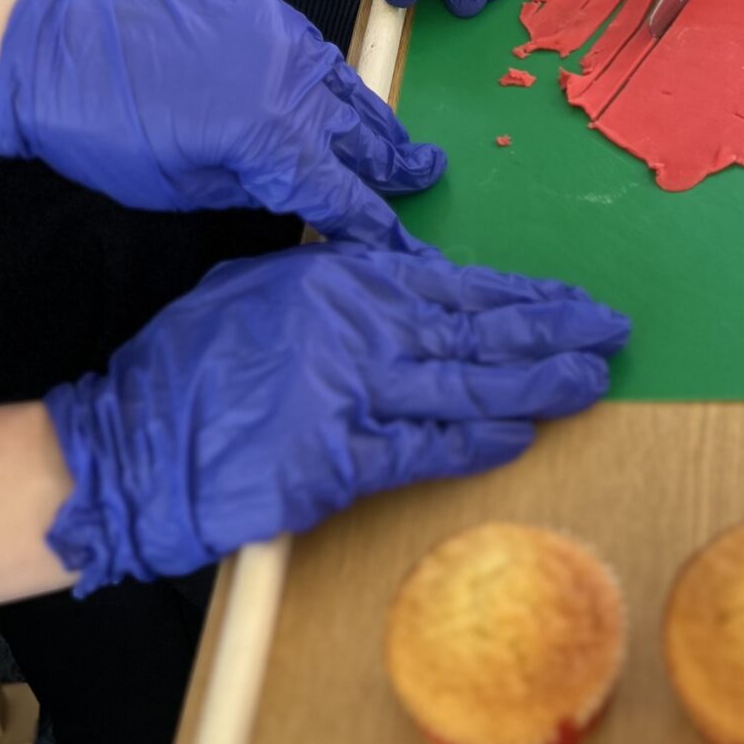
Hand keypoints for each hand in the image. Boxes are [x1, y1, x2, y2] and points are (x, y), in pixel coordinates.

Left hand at [0, 0, 441, 239]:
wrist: (53, 48)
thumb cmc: (103, 136)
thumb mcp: (179, 189)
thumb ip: (251, 190)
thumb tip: (296, 197)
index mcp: (268, 136)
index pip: (340, 190)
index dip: (372, 223)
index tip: (399, 245)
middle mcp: (289, 78)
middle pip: (358, 130)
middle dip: (393, 161)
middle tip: (427, 175)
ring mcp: (278, 32)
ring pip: (342, 81)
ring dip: (368, 116)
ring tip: (393, 140)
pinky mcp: (258, 3)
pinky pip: (308, 47)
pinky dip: (325, 76)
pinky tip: (330, 92)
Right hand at [43, 242, 629, 588]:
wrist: (130, 446)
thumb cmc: (193, 365)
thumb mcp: (266, 288)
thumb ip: (341, 283)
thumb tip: (410, 280)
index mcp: (341, 281)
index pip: (456, 287)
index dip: (523, 298)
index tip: (573, 302)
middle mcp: (356, 330)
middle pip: (477, 332)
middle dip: (553, 334)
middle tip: (613, 333)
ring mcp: (350, 396)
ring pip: (466, 388)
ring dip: (537, 386)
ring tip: (592, 381)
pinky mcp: (339, 463)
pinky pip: (424, 451)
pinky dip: (476, 444)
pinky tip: (520, 436)